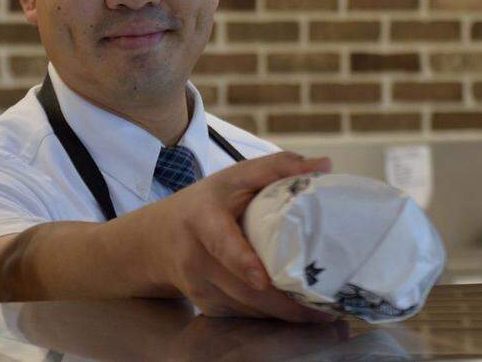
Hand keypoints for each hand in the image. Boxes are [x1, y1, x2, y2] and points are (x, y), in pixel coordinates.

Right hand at [130, 151, 334, 322]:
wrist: (158, 238)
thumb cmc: (207, 203)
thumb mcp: (234, 177)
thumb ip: (277, 168)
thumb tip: (324, 165)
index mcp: (203, 219)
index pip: (221, 242)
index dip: (241, 261)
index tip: (262, 279)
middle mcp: (195, 257)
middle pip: (241, 288)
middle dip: (283, 303)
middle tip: (323, 308)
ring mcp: (197, 286)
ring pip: (245, 307)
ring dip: (282, 315)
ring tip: (320, 315)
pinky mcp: (205, 305)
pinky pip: (241, 316)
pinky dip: (269, 317)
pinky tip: (295, 314)